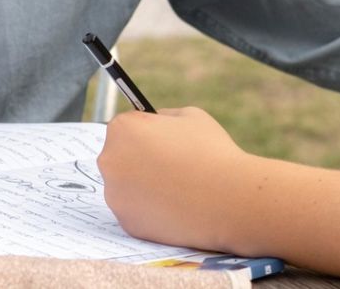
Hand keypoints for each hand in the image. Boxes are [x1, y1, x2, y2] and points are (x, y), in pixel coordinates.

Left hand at [98, 107, 249, 251]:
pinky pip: (136, 212)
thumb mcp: (190, 116)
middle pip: (120, 157)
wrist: (229, 199)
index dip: (147, 133)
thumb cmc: (211, 152)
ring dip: (144, 186)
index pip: (125, 128)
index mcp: (122, 130)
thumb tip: (155, 121)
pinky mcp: (127, 223)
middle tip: (170, 167)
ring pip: (126, 187)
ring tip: (176, 188)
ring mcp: (115, 196)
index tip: (164, 142)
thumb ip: (164, 117)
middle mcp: (110, 161)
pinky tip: (174, 206)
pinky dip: (151, 210)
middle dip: (140, 160)